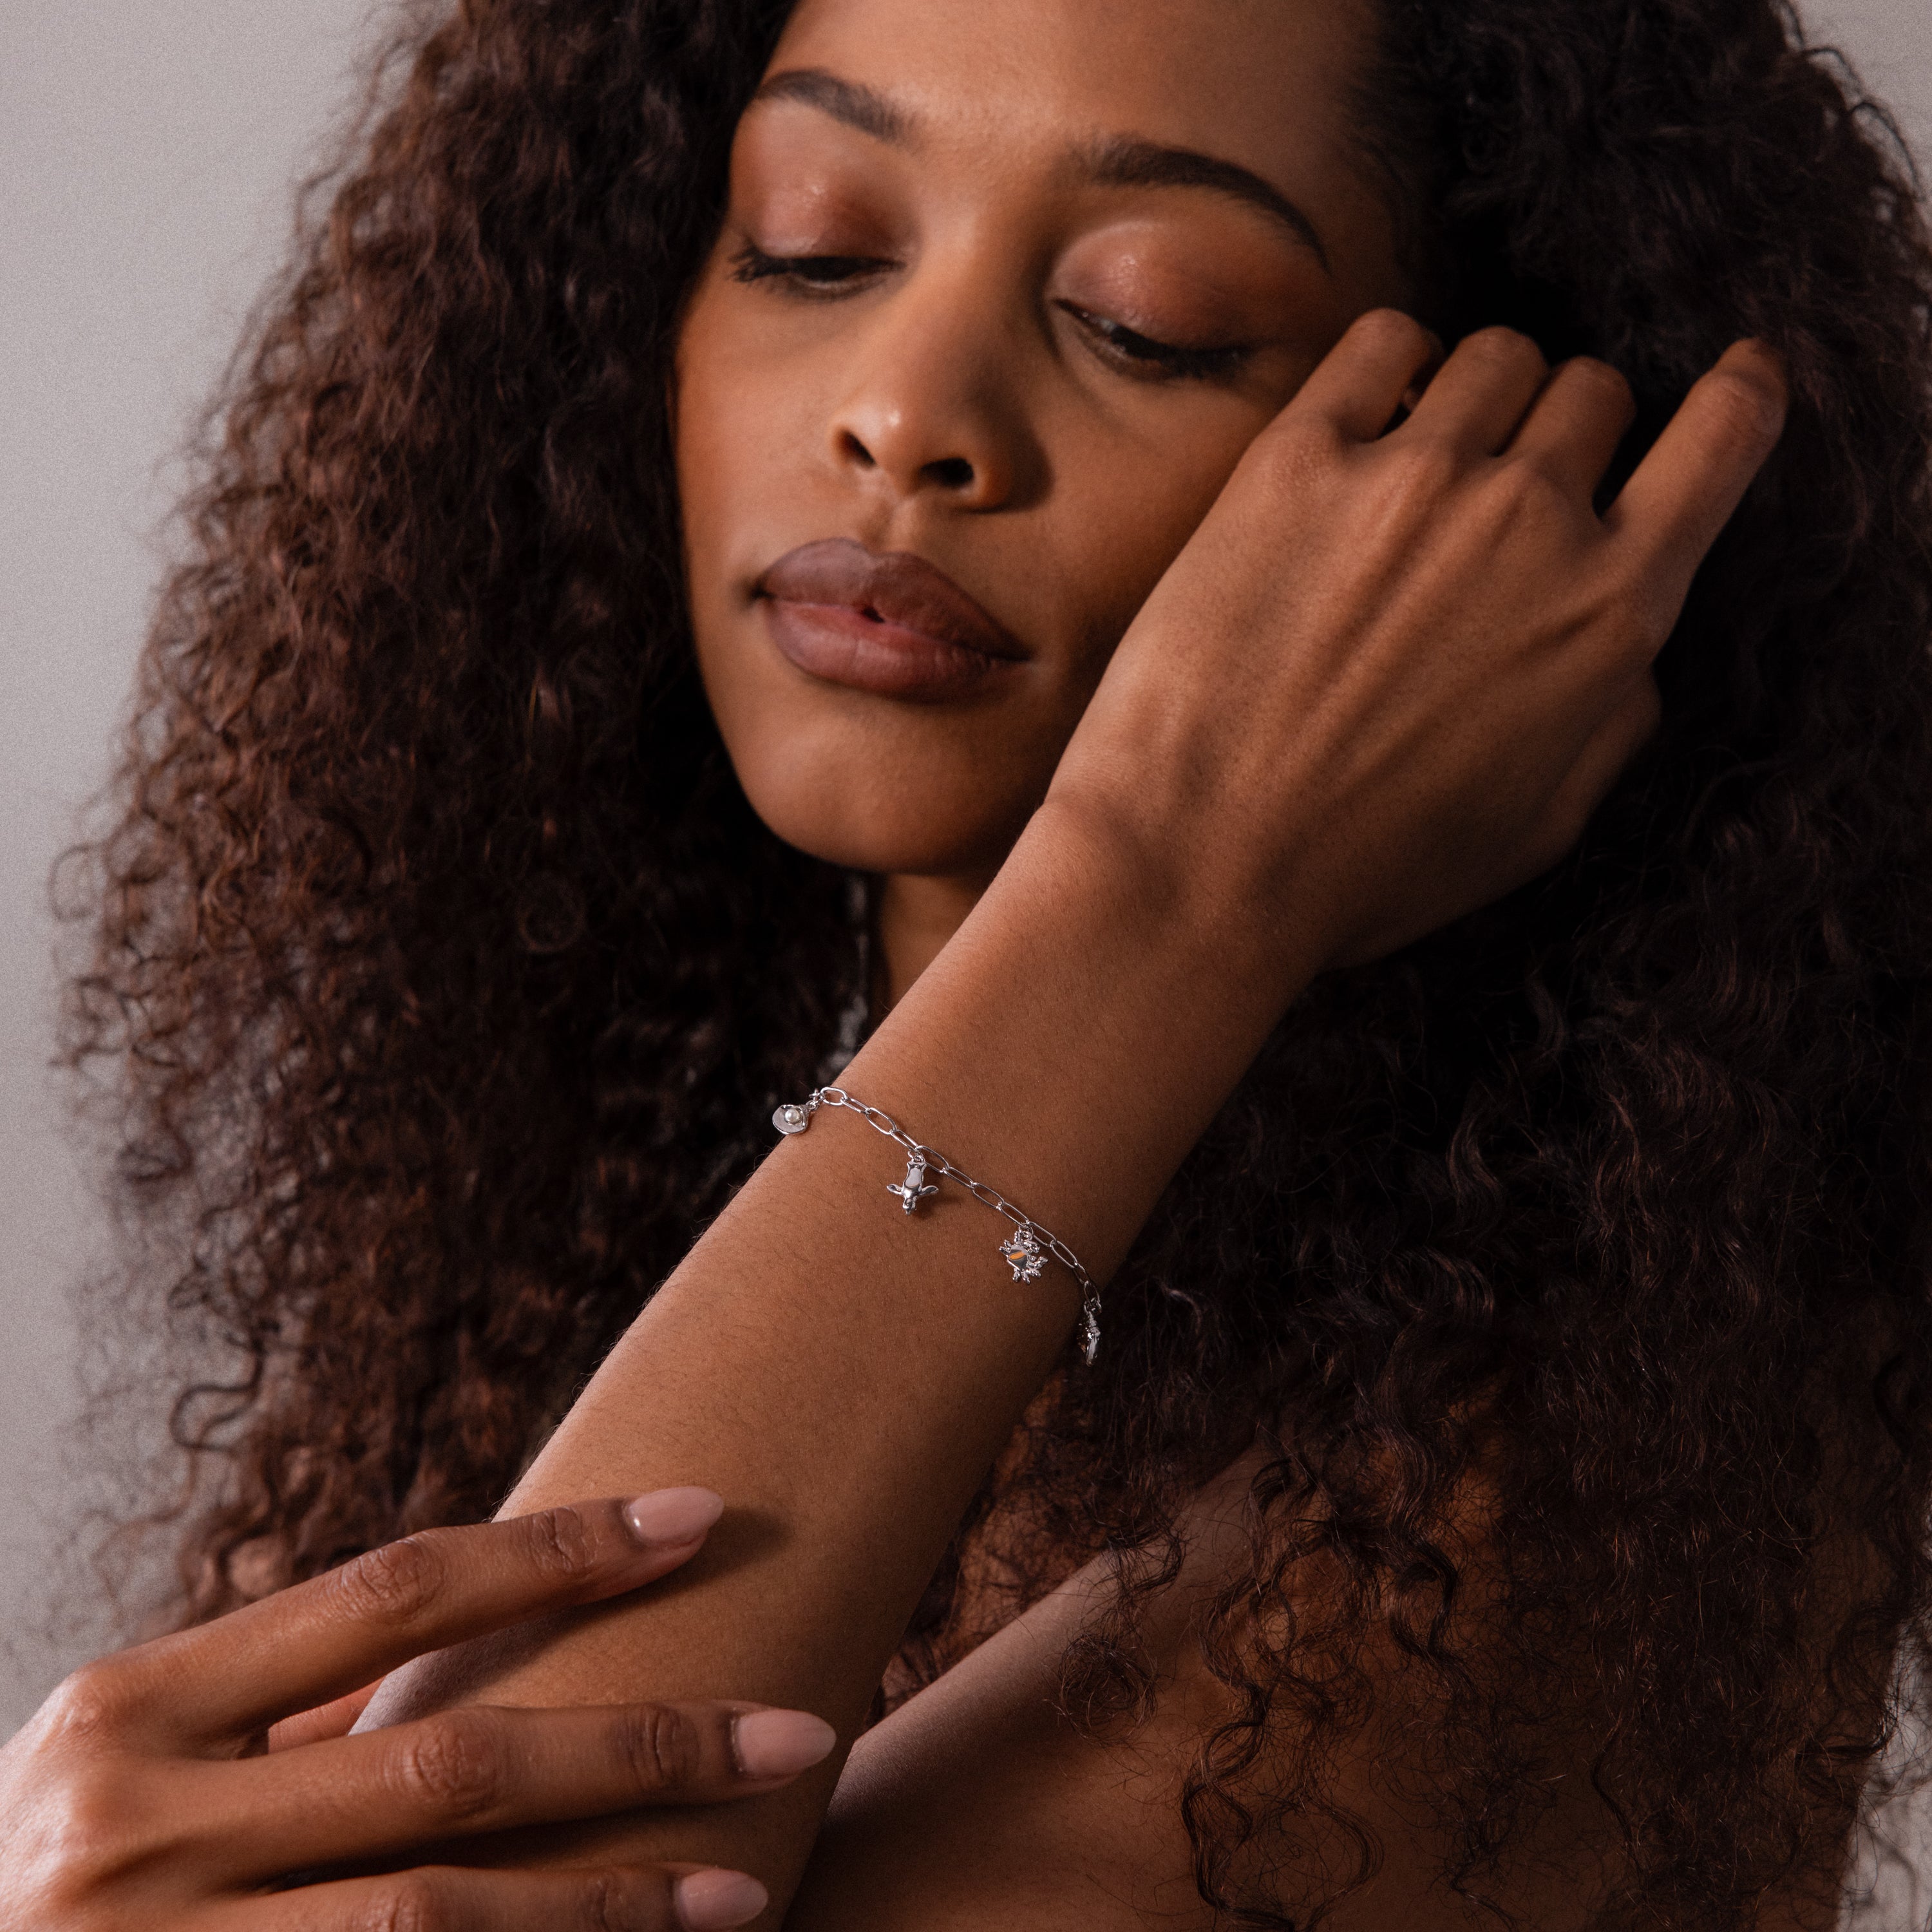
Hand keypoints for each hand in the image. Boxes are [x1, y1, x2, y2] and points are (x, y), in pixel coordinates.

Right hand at [0, 1490, 836, 1929]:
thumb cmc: (42, 1879)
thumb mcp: (120, 1763)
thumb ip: (281, 1706)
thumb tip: (482, 1626)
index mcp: (130, 1708)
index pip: (395, 1591)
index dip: (560, 1550)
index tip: (703, 1514)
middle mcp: (135, 1830)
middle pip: (452, 1764)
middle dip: (643, 1743)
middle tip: (797, 1728)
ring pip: (441, 1922)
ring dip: (612, 1910)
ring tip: (747, 1889)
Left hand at [1049, 312, 1786, 973]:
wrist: (1200, 865)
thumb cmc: (1364, 871)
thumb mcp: (1537, 828)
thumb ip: (1612, 720)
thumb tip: (1633, 646)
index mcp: (1610, 616)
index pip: (1723, 441)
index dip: (1739, 395)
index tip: (1736, 377)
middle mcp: (1530, 522)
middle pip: (1594, 393)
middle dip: (1568, 431)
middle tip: (1509, 489)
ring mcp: (1413, 479)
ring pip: (1498, 357)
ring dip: (1482, 398)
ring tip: (1430, 461)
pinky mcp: (1297, 460)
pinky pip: (1381, 342)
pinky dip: (1391, 364)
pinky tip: (1368, 418)